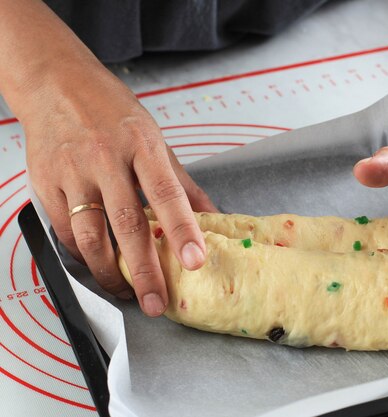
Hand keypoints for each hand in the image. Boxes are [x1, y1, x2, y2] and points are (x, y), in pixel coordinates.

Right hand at [25, 64, 216, 315]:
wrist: (56, 84)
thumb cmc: (112, 111)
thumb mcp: (155, 139)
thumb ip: (182, 182)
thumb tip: (212, 215)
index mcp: (141, 145)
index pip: (167, 193)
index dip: (183, 230)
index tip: (195, 260)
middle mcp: (106, 159)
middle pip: (127, 224)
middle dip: (144, 270)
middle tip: (156, 303)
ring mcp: (73, 173)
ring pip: (89, 236)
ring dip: (109, 272)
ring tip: (127, 291)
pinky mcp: (46, 184)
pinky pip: (65, 230)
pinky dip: (82, 255)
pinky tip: (98, 265)